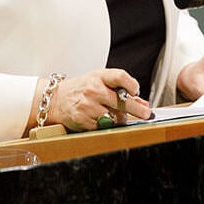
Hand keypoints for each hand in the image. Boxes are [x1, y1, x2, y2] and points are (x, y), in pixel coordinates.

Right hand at [32, 69, 150, 132]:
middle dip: (138, 109)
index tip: (136, 91)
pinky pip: (104, 126)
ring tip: (117, 115)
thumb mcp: (100, 81)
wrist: (56, 100)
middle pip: (122, 101)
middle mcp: (94, 90)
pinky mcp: (84, 120)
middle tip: (146, 114)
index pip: (120, 77)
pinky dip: (108, 125)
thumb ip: (122, 89)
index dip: (132, 85)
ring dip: (121, 119)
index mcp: (99, 76)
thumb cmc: (81, 89)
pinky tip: (104, 120)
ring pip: (115, 117)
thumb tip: (143, 103)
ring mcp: (88, 106)